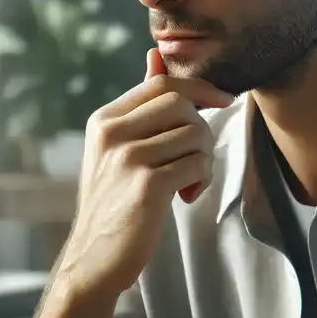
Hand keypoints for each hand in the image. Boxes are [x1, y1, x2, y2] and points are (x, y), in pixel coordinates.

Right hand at [55, 50, 232, 303]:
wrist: (93, 260)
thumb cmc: (113, 204)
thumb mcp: (117, 149)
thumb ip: (140, 106)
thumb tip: (156, 56)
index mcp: (104, 120)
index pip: (161, 85)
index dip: (199, 88)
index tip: (223, 101)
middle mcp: (112, 134)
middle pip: (181, 104)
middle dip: (201, 130)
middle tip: (193, 160)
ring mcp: (127, 158)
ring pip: (194, 134)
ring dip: (203, 159)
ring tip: (187, 182)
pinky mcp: (147, 186)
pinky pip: (197, 164)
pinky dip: (202, 179)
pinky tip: (186, 196)